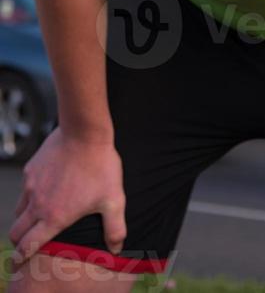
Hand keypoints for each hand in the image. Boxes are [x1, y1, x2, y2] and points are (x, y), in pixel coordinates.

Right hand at [9, 126, 126, 266]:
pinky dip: (30, 195)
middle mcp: (38, 204)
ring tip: (35, 218)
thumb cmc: (101, 166)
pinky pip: (25, 188)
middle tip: (25, 244)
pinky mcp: (31, 168)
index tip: (18, 263)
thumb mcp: (113, 199)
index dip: (21, 258)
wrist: (85, 132)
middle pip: (16, 232)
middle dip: (18, 242)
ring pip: (19, 210)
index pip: (28, 246)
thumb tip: (117, 247)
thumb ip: (115, 227)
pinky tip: (44, 189)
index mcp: (54, 217)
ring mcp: (31, 185)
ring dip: (24, 218)